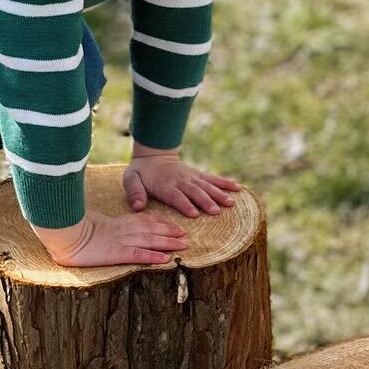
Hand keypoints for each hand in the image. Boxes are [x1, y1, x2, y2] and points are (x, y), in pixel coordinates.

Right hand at [33, 212, 187, 268]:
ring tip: (183, 246)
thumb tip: (113, 227)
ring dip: (169, 244)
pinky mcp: (117, 254)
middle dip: (171, 233)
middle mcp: (124, 230)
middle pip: (153, 230)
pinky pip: (139, 255)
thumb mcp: (95, 223)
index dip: (163, 224)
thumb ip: (109, 224)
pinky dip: (154, 257)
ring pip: (151, 241)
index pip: (146, 221)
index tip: (175, 227)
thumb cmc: (75, 227)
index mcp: (120, 222)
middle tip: (186, 237)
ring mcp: (122, 242)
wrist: (64, 231)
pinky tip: (165, 260)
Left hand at [123, 146, 241, 217]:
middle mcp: (181, 181)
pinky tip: (238, 187)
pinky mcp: (198, 175)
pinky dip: (225, 183)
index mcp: (165, 185)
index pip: (176, 196)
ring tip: (231, 202)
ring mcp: (191, 177)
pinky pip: (213, 179)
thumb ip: (134, 192)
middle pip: (195, 192)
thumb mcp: (130, 179)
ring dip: (219, 194)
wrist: (153, 155)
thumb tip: (138, 206)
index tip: (194, 213)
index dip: (185, 204)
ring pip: (206, 186)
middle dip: (206, 202)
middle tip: (216, 211)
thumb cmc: (140, 172)